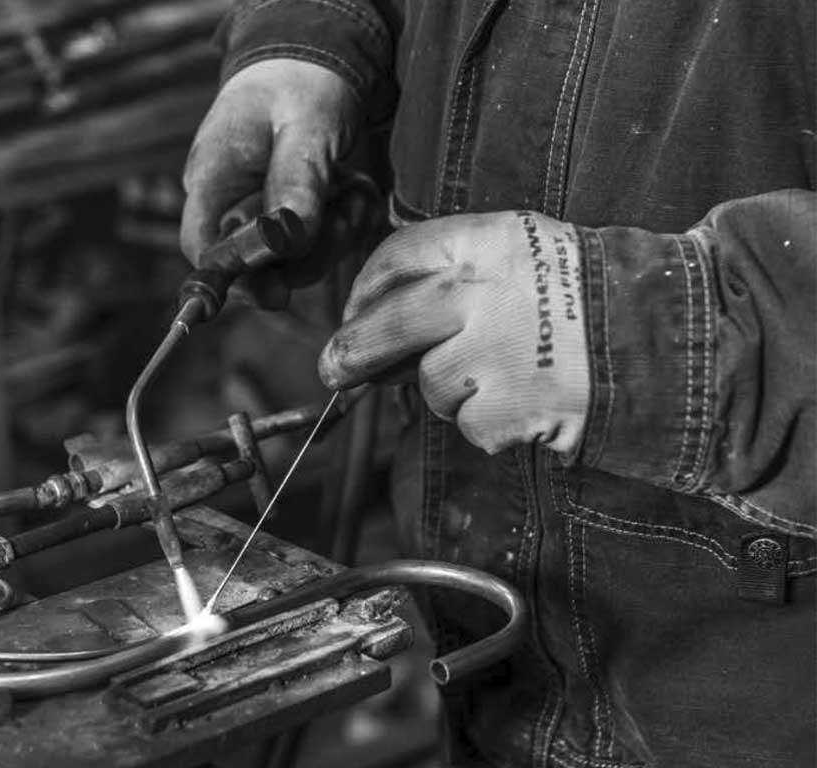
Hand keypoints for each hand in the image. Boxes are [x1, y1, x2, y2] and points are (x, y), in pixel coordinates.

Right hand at [181, 59, 359, 306]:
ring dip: (334, 234)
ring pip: (294, 257)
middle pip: (256, 264)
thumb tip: (286, 242)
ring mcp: (260, 207)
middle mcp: (230, 200)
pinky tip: (354, 188)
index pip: (204, 250)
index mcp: (213, 177)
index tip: (276, 291)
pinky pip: (316, 239)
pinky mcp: (290, 211)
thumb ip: (295, 184)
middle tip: (344, 212)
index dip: (233, 278)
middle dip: (307, 253)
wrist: (319, 53)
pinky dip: (343, 220)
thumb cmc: (302, 81)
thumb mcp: (305, 128)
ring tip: (354, 189)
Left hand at [318, 211, 589, 454]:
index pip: (396, 257)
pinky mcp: (504, 408)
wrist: (666, 337)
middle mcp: (477, 293)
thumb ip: (455, 274)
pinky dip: (488, 422)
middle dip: (353, 351)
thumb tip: (380, 319)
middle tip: (335, 370)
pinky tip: (527, 400)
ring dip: (454, 389)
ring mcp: (488, 353)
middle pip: (385, 324)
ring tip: (510, 372)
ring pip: (431, 384)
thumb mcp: (524, 251)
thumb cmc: (587, 296)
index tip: (356, 311)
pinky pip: (469, 424)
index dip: (366, 290)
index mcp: (482, 243)